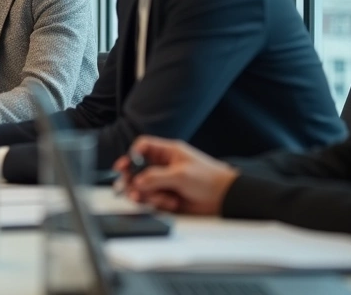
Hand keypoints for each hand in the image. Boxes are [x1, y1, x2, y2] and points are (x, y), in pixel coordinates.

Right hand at [116, 136, 238, 215]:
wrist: (226, 199)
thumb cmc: (210, 180)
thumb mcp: (180, 174)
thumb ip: (155, 177)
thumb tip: (137, 181)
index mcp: (167, 153)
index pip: (142, 148)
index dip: (131, 155)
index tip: (124, 166)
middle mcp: (163, 166)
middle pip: (137, 169)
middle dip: (133, 180)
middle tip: (132, 188)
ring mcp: (164, 182)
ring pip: (143, 187)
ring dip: (148, 195)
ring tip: (160, 199)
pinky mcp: (167, 197)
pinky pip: (152, 200)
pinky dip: (158, 203)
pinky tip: (171, 203)